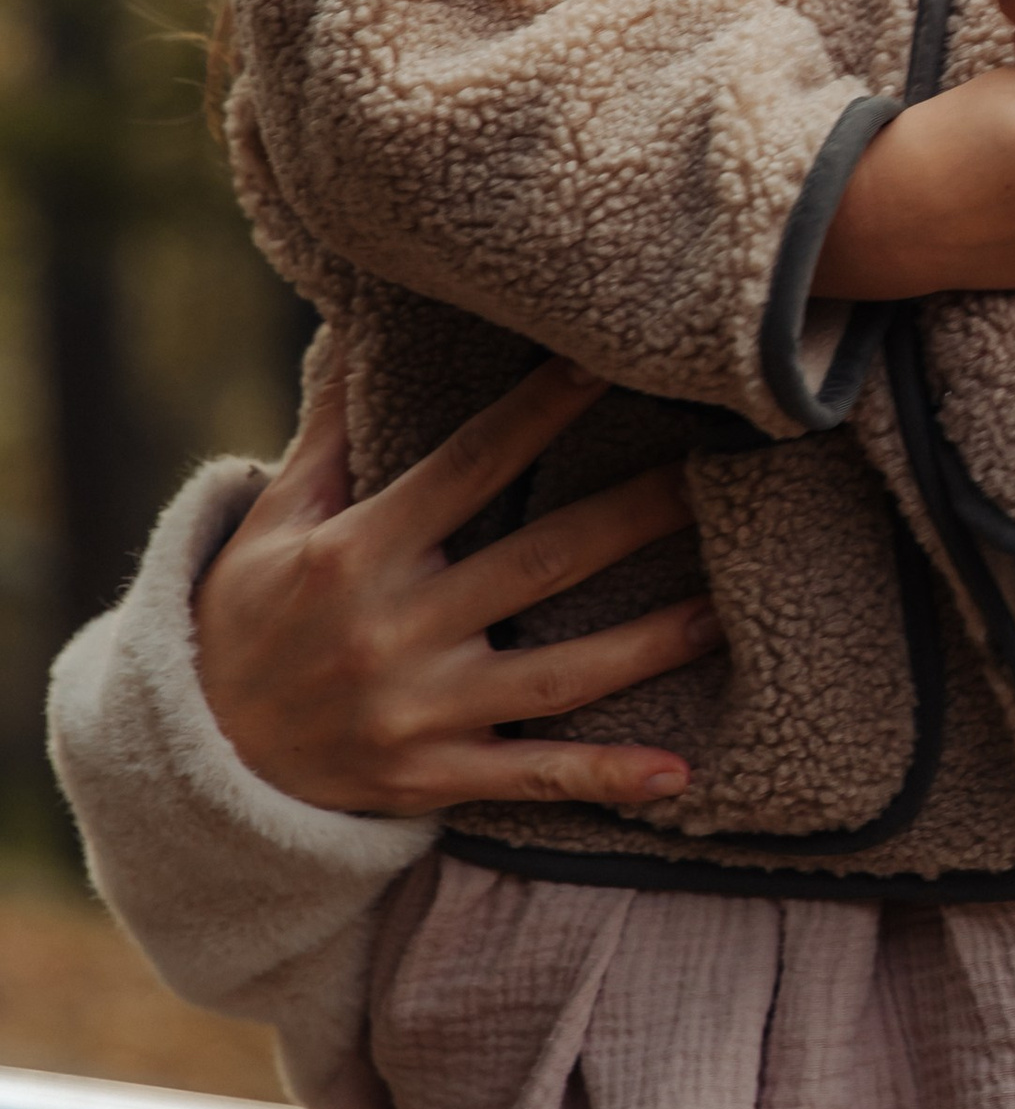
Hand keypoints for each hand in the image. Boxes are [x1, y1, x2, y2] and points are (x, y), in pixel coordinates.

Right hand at [197, 346, 717, 815]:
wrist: (198, 763)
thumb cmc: (245, 622)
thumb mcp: (270, 524)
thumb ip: (331, 435)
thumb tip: (358, 329)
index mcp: (355, 554)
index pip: (467, 467)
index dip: (538, 414)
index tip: (605, 363)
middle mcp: (392, 631)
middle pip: (538, 563)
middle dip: (629, 518)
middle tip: (713, 475)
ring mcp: (417, 712)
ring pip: (555, 675)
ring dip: (646, 645)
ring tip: (722, 610)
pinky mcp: (431, 779)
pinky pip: (531, 778)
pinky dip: (603, 778)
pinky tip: (678, 774)